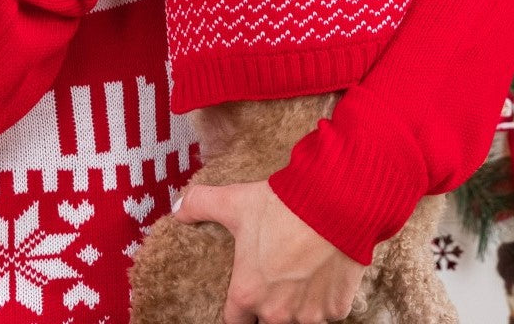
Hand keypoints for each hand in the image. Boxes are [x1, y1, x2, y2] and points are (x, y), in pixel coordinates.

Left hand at [172, 180, 363, 323]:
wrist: (333, 205)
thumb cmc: (280, 206)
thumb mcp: (233, 201)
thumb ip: (199, 204)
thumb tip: (177, 209)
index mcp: (247, 294)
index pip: (234, 322)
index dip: (237, 309)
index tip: (241, 299)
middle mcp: (277, 313)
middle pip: (267, 323)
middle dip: (267, 307)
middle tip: (271, 282)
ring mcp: (309, 315)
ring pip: (298, 320)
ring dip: (295, 306)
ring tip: (296, 278)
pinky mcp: (337, 310)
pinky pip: (326, 312)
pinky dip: (322, 299)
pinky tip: (320, 275)